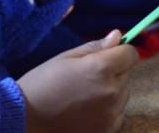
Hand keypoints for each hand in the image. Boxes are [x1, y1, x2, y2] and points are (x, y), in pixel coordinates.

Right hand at [17, 30, 137, 132]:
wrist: (26, 119)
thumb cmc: (42, 83)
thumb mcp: (66, 57)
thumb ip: (96, 47)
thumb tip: (118, 35)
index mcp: (101, 68)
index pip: (131, 53)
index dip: (120, 51)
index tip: (107, 55)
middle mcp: (112, 91)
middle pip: (127, 73)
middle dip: (113, 71)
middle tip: (87, 76)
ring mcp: (112, 113)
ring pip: (124, 93)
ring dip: (112, 90)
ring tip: (84, 94)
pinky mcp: (108, 129)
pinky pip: (118, 112)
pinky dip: (108, 109)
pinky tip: (86, 109)